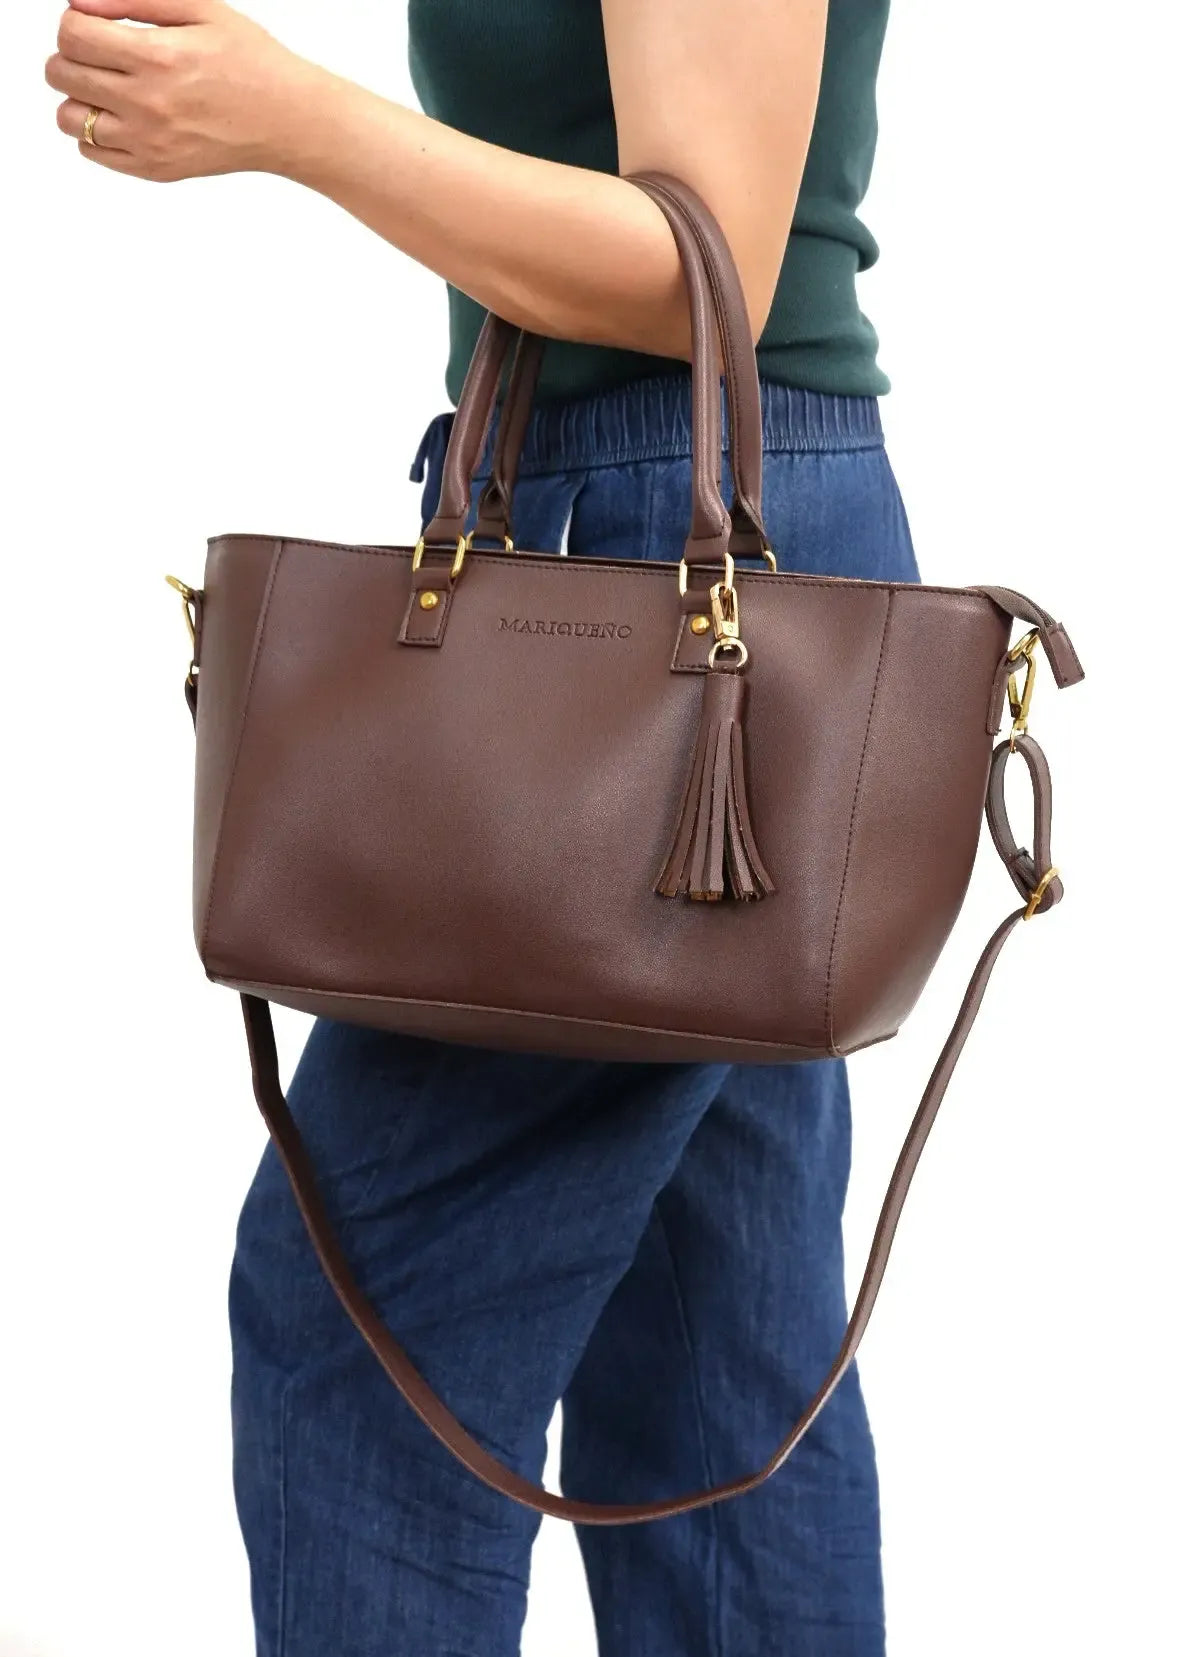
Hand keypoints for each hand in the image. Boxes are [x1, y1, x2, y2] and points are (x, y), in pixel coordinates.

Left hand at [46, 0, 319, 181]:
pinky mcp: (156, 169)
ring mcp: (150, 143)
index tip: (91, 24)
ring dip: (77, 97)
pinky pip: (93, 153)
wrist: (290, 121)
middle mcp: (149, 105)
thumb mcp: (200, 9)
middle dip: (71, 56)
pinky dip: (95, 133)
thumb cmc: (252, 63)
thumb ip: (134, 0)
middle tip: (99, 54)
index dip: (74, 22)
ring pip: (70, 119)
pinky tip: (122, 117)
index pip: (72, 35)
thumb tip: (80, 3)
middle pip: (61, 74)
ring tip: (106, 88)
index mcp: (159, 58)